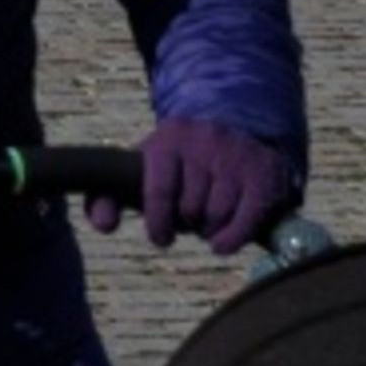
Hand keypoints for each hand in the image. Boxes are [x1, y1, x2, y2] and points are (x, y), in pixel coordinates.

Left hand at [121, 117, 300, 256]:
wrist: (235, 123)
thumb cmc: (178, 159)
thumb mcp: (142, 165)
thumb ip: (109, 195)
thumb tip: (104, 226)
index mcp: (168, 141)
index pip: (160, 190)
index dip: (158, 222)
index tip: (161, 237)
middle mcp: (203, 145)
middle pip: (190, 208)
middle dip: (186, 222)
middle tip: (189, 219)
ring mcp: (235, 158)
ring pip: (217, 216)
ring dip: (209, 229)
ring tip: (207, 220)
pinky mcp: (262, 175)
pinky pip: (246, 220)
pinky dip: (232, 239)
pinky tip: (222, 242)